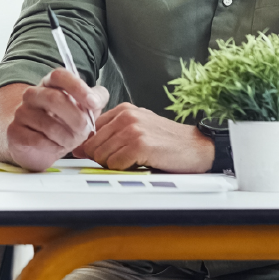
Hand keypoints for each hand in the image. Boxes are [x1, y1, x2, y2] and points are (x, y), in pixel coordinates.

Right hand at [0, 69, 108, 171]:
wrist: (37, 147)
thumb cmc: (63, 124)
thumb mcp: (83, 110)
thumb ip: (95, 99)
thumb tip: (96, 98)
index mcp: (49, 84)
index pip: (60, 76)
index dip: (78, 87)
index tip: (93, 103)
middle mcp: (32, 95)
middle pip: (54, 99)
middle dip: (76, 118)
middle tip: (86, 130)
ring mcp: (21, 112)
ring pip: (49, 124)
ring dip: (67, 137)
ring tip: (70, 141)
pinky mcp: (14, 132)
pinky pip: (38, 140)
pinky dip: (52, 147)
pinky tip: (54, 146)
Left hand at [78, 103, 213, 172]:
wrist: (197, 147)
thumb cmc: (168, 141)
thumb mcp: (139, 128)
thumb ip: (112, 134)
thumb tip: (81, 148)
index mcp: (123, 109)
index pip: (90, 130)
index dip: (94, 146)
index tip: (105, 154)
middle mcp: (126, 116)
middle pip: (92, 145)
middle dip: (103, 158)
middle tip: (124, 161)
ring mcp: (132, 129)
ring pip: (101, 156)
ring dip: (114, 165)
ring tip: (133, 161)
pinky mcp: (139, 144)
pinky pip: (115, 164)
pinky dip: (124, 170)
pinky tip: (139, 164)